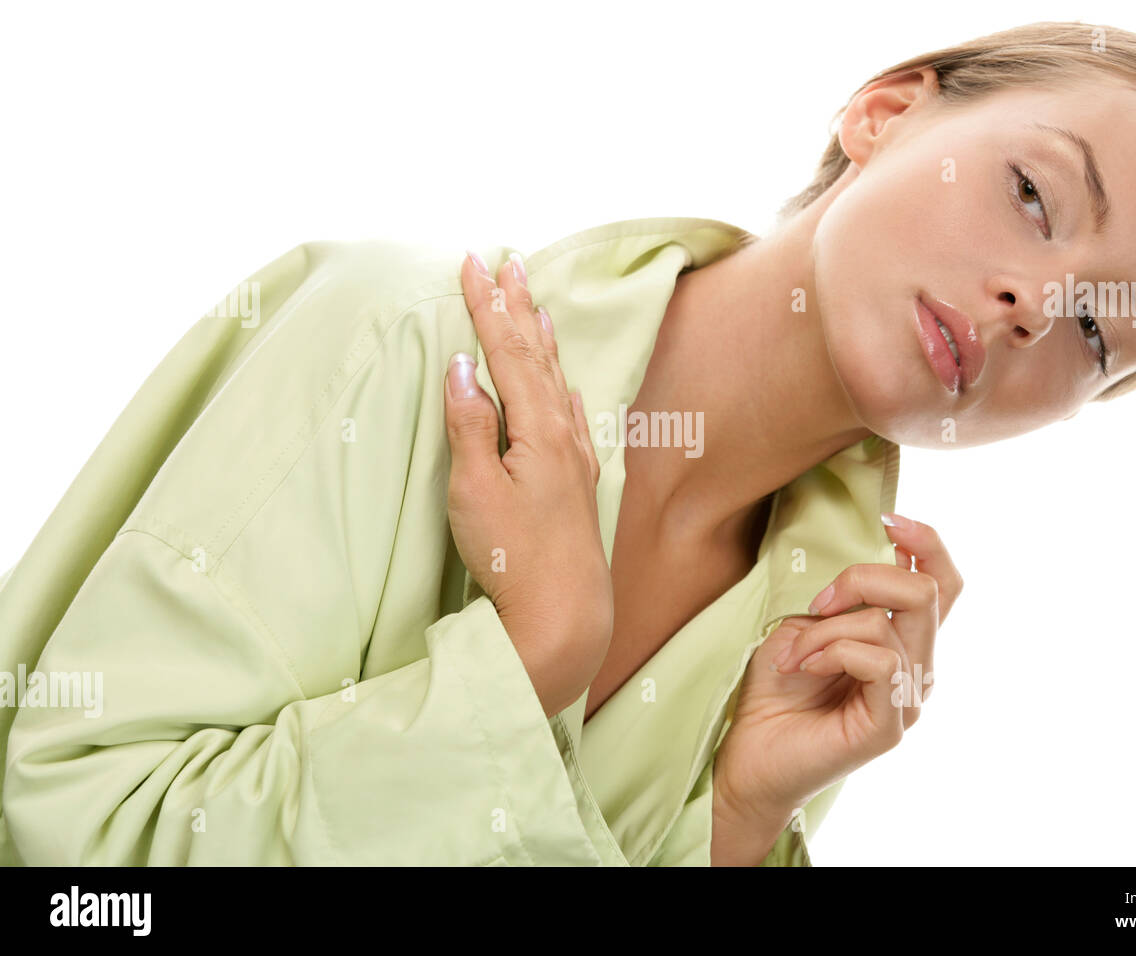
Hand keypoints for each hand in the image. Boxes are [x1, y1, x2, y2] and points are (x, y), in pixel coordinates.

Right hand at [444, 251, 612, 717]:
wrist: (565, 615)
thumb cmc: (512, 557)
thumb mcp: (475, 490)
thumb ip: (470, 424)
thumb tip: (465, 365)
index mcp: (537, 430)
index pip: (508, 352)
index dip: (489, 306)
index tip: (474, 262)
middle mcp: (563, 436)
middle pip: (537, 357)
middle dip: (518, 307)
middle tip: (508, 263)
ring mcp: (575, 460)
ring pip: (557, 382)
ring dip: (543, 340)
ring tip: (535, 305)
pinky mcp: (577, 485)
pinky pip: (570, 415)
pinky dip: (561, 386)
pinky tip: (564, 385)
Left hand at [713, 514, 962, 821]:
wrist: (748, 754)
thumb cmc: (776, 689)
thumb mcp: (808, 623)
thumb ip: (847, 599)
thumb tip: (873, 564)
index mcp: (905, 641)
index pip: (945, 584)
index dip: (928, 543)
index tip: (888, 519)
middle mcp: (917, 669)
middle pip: (927, 592)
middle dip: (864, 578)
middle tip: (819, 601)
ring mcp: (907, 700)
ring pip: (888, 625)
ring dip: (828, 628)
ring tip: (795, 655)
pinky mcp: (888, 727)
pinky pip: (880, 661)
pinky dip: (835, 651)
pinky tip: (806, 668)